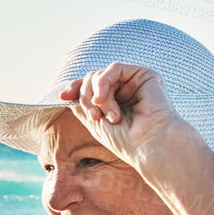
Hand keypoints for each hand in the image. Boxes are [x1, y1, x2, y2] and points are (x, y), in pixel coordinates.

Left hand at [60, 62, 199, 169]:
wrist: (150, 145)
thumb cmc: (125, 140)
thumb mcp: (95, 122)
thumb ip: (82, 104)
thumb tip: (67, 92)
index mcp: (114, 100)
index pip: (89, 87)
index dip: (74, 88)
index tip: (63, 97)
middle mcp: (124, 89)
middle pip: (91, 79)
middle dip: (85, 98)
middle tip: (94, 118)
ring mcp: (134, 81)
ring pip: (100, 74)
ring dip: (96, 96)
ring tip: (104, 116)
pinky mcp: (144, 74)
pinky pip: (114, 69)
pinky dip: (103, 85)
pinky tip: (104, 101)